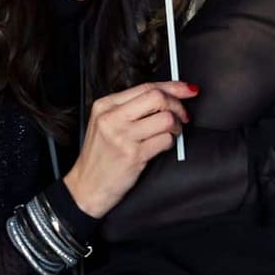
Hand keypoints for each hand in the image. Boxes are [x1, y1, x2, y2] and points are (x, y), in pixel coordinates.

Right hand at [63, 81, 196, 217]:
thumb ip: (133, 107)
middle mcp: (112, 118)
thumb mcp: (108, 123)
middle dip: (178, 106)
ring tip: (171, 133)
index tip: (189, 90)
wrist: (86, 187)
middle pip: (157, 98)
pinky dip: (170, 142)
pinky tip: (161, 146)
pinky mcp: (133, 155)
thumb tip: (170, 94)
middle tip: (182, 116)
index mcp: (105, 105)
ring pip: (166, 119)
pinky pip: (165, 140)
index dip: (174, 87)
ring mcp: (122, 137)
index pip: (147, 87)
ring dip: (176, 126)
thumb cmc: (102, 155)